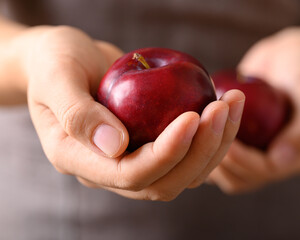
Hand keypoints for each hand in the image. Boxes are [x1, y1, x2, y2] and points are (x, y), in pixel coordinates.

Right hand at [17, 26, 244, 199]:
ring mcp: (134, 160)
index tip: (192, 117)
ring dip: (216, 144)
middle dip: (200, 151)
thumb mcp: (56, 76)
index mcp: (79, 160)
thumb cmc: (54, 62)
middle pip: (165, 182)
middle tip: (223, 109)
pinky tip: (226, 107)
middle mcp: (110, 169)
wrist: (67, 60)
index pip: (131, 174)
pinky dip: (213, 136)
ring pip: (184, 174)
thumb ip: (77, 113)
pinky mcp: (153, 146)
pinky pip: (189, 154)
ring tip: (233, 103)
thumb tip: (115, 146)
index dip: (166, 152)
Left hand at [208, 27, 299, 193]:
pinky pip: (215, 154)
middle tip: (202, 133)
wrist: (290, 54)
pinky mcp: (237, 141)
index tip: (221, 135)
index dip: (241, 158)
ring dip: (206, 155)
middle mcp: (275, 160)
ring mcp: (253, 151)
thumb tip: (282, 159)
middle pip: (240, 178)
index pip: (265, 170)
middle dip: (220, 158)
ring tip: (195, 130)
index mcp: (298, 156)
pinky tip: (191, 127)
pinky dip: (201, 146)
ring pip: (224, 171)